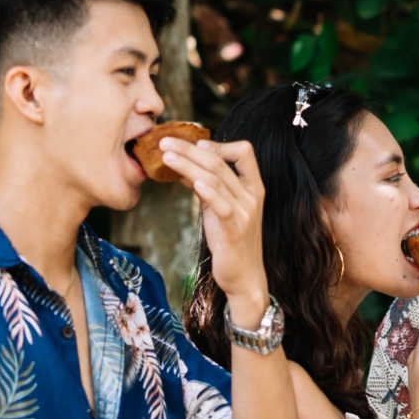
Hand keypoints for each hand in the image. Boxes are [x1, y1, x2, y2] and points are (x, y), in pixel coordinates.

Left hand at [159, 135, 270, 317]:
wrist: (244, 277)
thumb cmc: (231, 242)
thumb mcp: (219, 210)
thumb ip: (208, 188)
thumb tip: (184, 168)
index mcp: (253, 187)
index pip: (244, 152)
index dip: (219, 143)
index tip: (195, 144)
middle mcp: (252, 196)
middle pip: (220, 162)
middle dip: (190, 148)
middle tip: (165, 141)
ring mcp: (245, 213)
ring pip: (216, 179)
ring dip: (188, 164)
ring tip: (166, 156)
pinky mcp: (234, 231)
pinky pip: (221, 205)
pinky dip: (207, 191)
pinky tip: (191, 182)